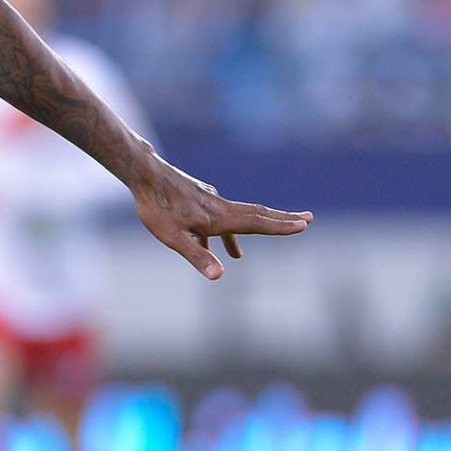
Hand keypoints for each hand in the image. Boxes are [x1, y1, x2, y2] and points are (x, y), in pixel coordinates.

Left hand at [130, 160, 311, 279]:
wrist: (142, 173)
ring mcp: (209, 199)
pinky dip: (220, 231)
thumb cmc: (155, 206)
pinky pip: (216, 216)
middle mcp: (219, 206)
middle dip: (283, 219)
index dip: (281, 226)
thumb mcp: (172, 237)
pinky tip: (205, 242)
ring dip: (249, 228)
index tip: (304, 225)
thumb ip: (197, 256)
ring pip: (237, 215)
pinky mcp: (198, 197)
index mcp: (218, 218)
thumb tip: (219, 277)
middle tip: (308, 219)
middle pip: (257, 214)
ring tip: (241, 254)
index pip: (256, 224)